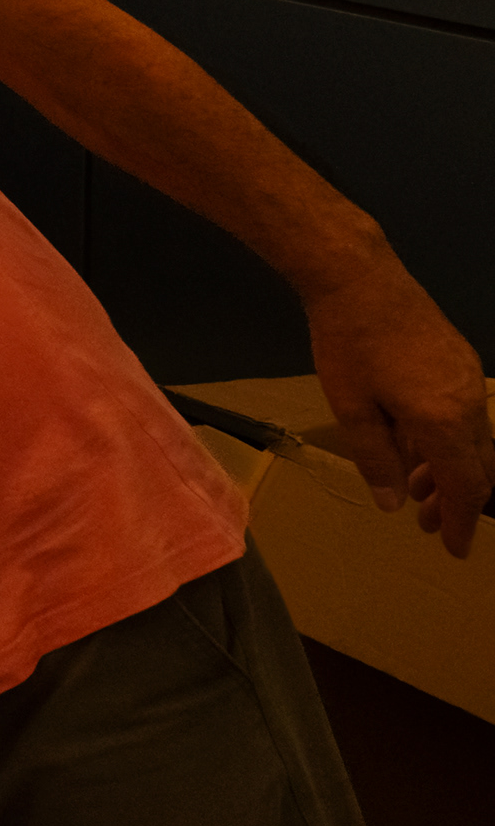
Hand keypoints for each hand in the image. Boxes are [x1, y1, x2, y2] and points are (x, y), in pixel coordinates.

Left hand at [307, 264, 490, 556]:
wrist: (359, 278)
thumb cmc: (348, 344)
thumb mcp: (352, 409)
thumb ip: (376, 460)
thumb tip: (395, 504)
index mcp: (445, 420)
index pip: (466, 486)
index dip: (461, 521)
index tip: (453, 548)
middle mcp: (468, 402)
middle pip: (478, 466)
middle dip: (456, 500)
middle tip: (428, 525)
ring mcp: (467, 378)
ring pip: (473, 440)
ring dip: (450, 470)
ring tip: (417, 491)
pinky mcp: (459, 360)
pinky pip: (465, 415)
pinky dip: (448, 440)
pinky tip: (415, 447)